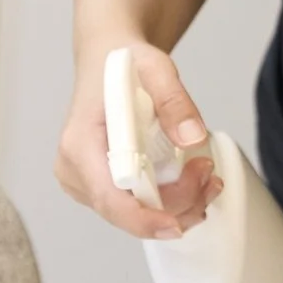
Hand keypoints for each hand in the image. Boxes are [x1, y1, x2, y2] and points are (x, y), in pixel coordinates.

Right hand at [53, 41, 220, 239]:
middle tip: (208, 170)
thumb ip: (174, 99)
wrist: (106, 59)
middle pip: (126, 212)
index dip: (143, 218)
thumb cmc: (122, 63)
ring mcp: (84, 183)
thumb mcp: (154, 66)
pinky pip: (135, 207)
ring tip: (205, 172)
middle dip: (175, 204)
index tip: (177, 223)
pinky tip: (189, 180)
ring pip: (134, 215)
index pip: (108, 197)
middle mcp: (74, 170)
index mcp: (79, 144)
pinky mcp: (98, 187)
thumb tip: (192, 137)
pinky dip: (167, 201)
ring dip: (177, 204)